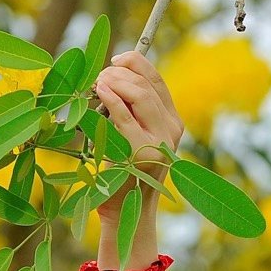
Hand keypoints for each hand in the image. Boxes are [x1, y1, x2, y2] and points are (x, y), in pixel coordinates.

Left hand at [91, 50, 183, 217]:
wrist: (127, 211)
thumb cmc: (123, 172)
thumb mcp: (134, 136)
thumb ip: (132, 111)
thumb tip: (112, 74)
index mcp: (172, 122)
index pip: (157, 80)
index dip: (136, 62)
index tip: (115, 59)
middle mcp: (171, 129)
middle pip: (146, 85)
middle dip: (119, 73)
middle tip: (99, 77)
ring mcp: (160, 140)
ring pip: (139, 94)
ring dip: (114, 82)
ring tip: (98, 85)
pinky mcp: (143, 151)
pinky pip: (124, 115)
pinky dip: (110, 98)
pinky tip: (100, 92)